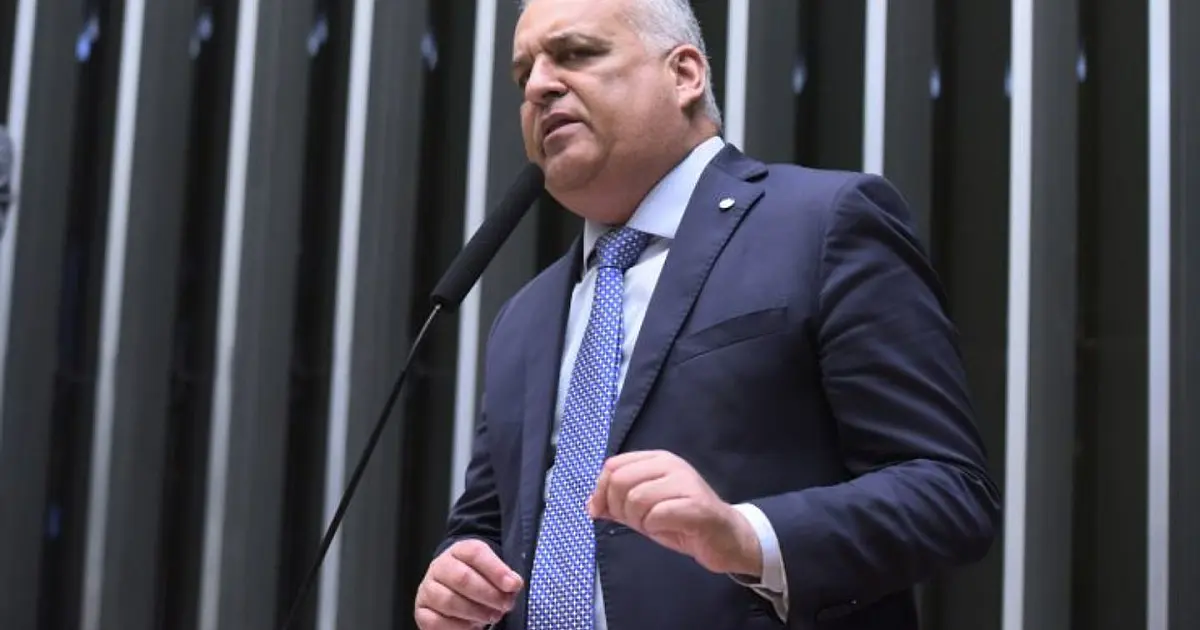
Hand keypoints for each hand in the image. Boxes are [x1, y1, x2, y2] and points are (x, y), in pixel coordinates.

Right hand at [414, 539, 522, 628]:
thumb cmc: (479, 579)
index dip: (496, 569)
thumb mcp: (493, 571)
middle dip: (488, 594)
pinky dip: (457, 627)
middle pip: (462, 578)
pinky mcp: (421, 610)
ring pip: (448, 600)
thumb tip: (513, 584)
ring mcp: (428, 588)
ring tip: (491, 617)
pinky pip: (435, 621)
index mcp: (460, 551)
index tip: (513, 585)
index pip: (476, 553)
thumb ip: (504, 576)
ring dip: (474, 612)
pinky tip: (472, 627)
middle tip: (505, 605)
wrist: (455, 586)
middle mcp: (440, 566)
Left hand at [587, 450, 762, 576]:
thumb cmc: (683, 521)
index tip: (602, 511)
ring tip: (653, 526)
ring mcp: (685, 482)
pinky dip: (654, 528)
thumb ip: (618, 504)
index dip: (600, 491)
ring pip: (636, 498)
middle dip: (618, 508)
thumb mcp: (644, 511)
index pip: (612, 466)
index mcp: (657, 459)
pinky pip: (656, 515)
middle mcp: (671, 464)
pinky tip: (667, 529)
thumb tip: (591, 504)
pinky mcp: (696, 505)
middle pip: (620, 480)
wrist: (726, 538)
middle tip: (634, 522)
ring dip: (637, 520)